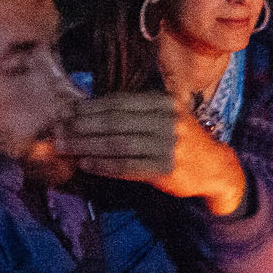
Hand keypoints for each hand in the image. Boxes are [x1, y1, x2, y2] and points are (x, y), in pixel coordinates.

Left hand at [52, 92, 249, 215]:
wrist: (215, 168)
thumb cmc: (182, 140)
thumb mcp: (168, 114)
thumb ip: (137, 108)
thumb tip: (87, 108)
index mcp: (165, 103)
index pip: (119, 102)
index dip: (89, 107)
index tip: (65, 111)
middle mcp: (168, 122)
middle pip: (115, 122)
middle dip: (81, 126)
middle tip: (56, 130)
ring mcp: (168, 147)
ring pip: (117, 144)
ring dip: (86, 146)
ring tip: (64, 147)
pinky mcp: (166, 170)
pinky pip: (127, 167)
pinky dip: (103, 166)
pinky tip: (86, 164)